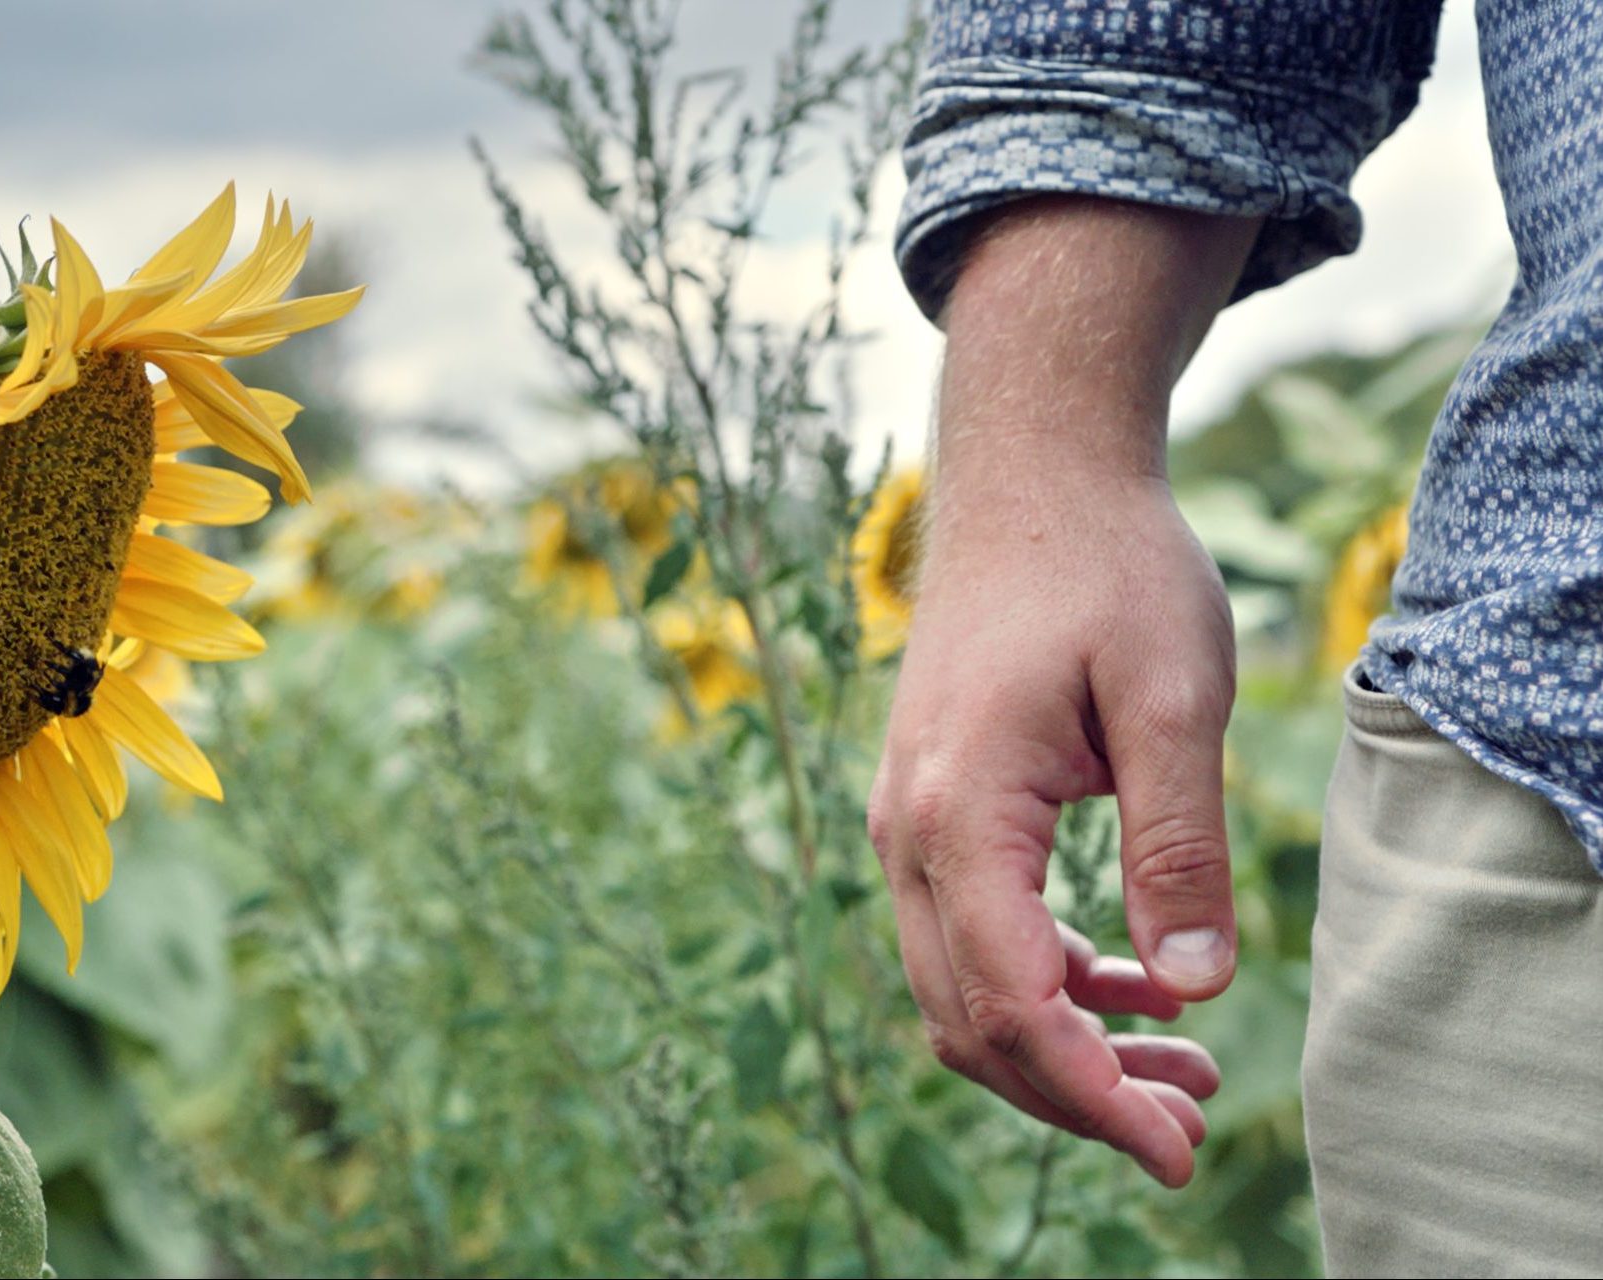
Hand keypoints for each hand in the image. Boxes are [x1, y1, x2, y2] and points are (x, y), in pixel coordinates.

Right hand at [868, 465, 1236, 1186]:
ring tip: (1180, 1069)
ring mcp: (905, 821)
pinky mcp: (928, 809)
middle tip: (1190, 1128)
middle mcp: (907, 831)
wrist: (1029, 474)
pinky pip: (962, 934)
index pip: (1012, 1002)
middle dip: (1075, 1094)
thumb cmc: (1106, 566)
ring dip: (1057, 1047)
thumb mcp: (1173, 698)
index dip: (1091, 1095)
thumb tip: (1193, 985)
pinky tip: (1126, 981)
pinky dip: (1037, 985)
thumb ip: (1178, 845)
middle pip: (969, 1020)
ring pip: (958, 987)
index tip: (1177, 1151)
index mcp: (959, 813)